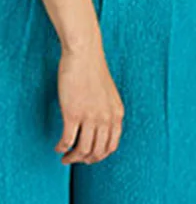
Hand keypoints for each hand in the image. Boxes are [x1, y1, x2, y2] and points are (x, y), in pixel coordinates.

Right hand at [56, 44, 123, 164]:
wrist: (85, 56)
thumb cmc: (94, 73)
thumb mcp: (109, 95)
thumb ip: (107, 112)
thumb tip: (100, 130)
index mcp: (117, 113)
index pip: (112, 146)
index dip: (99, 156)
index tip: (89, 158)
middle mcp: (106, 117)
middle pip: (97, 151)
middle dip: (85, 160)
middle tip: (74, 159)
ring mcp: (90, 116)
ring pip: (82, 150)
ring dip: (72, 158)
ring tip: (65, 157)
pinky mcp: (73, 114)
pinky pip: (67, 140)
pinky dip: (61, 148)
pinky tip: (58, 147)